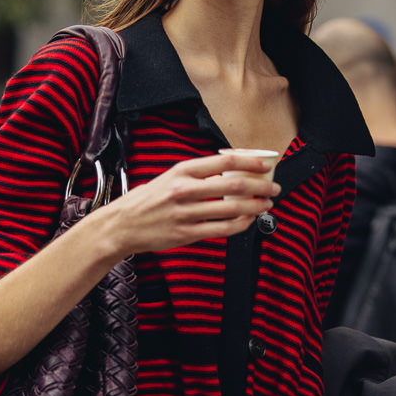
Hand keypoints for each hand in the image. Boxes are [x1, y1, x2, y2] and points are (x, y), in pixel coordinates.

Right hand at [101, 151, 280, 256]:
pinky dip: (240, 225)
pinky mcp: (186, 234)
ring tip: (266, 205)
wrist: (122, 225)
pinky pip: (221, 229)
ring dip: (255, 206)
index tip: (265, 165)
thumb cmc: (147, 201)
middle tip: (273, 187)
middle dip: (260, 186)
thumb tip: (230, 172)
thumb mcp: (169, 178)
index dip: (250, 162)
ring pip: (231, 209)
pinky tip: (248, 221)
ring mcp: (186, 213)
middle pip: (234, 185)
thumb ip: (197, 175)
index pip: (225, 161)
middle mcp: (184, 190)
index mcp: (182, 171)